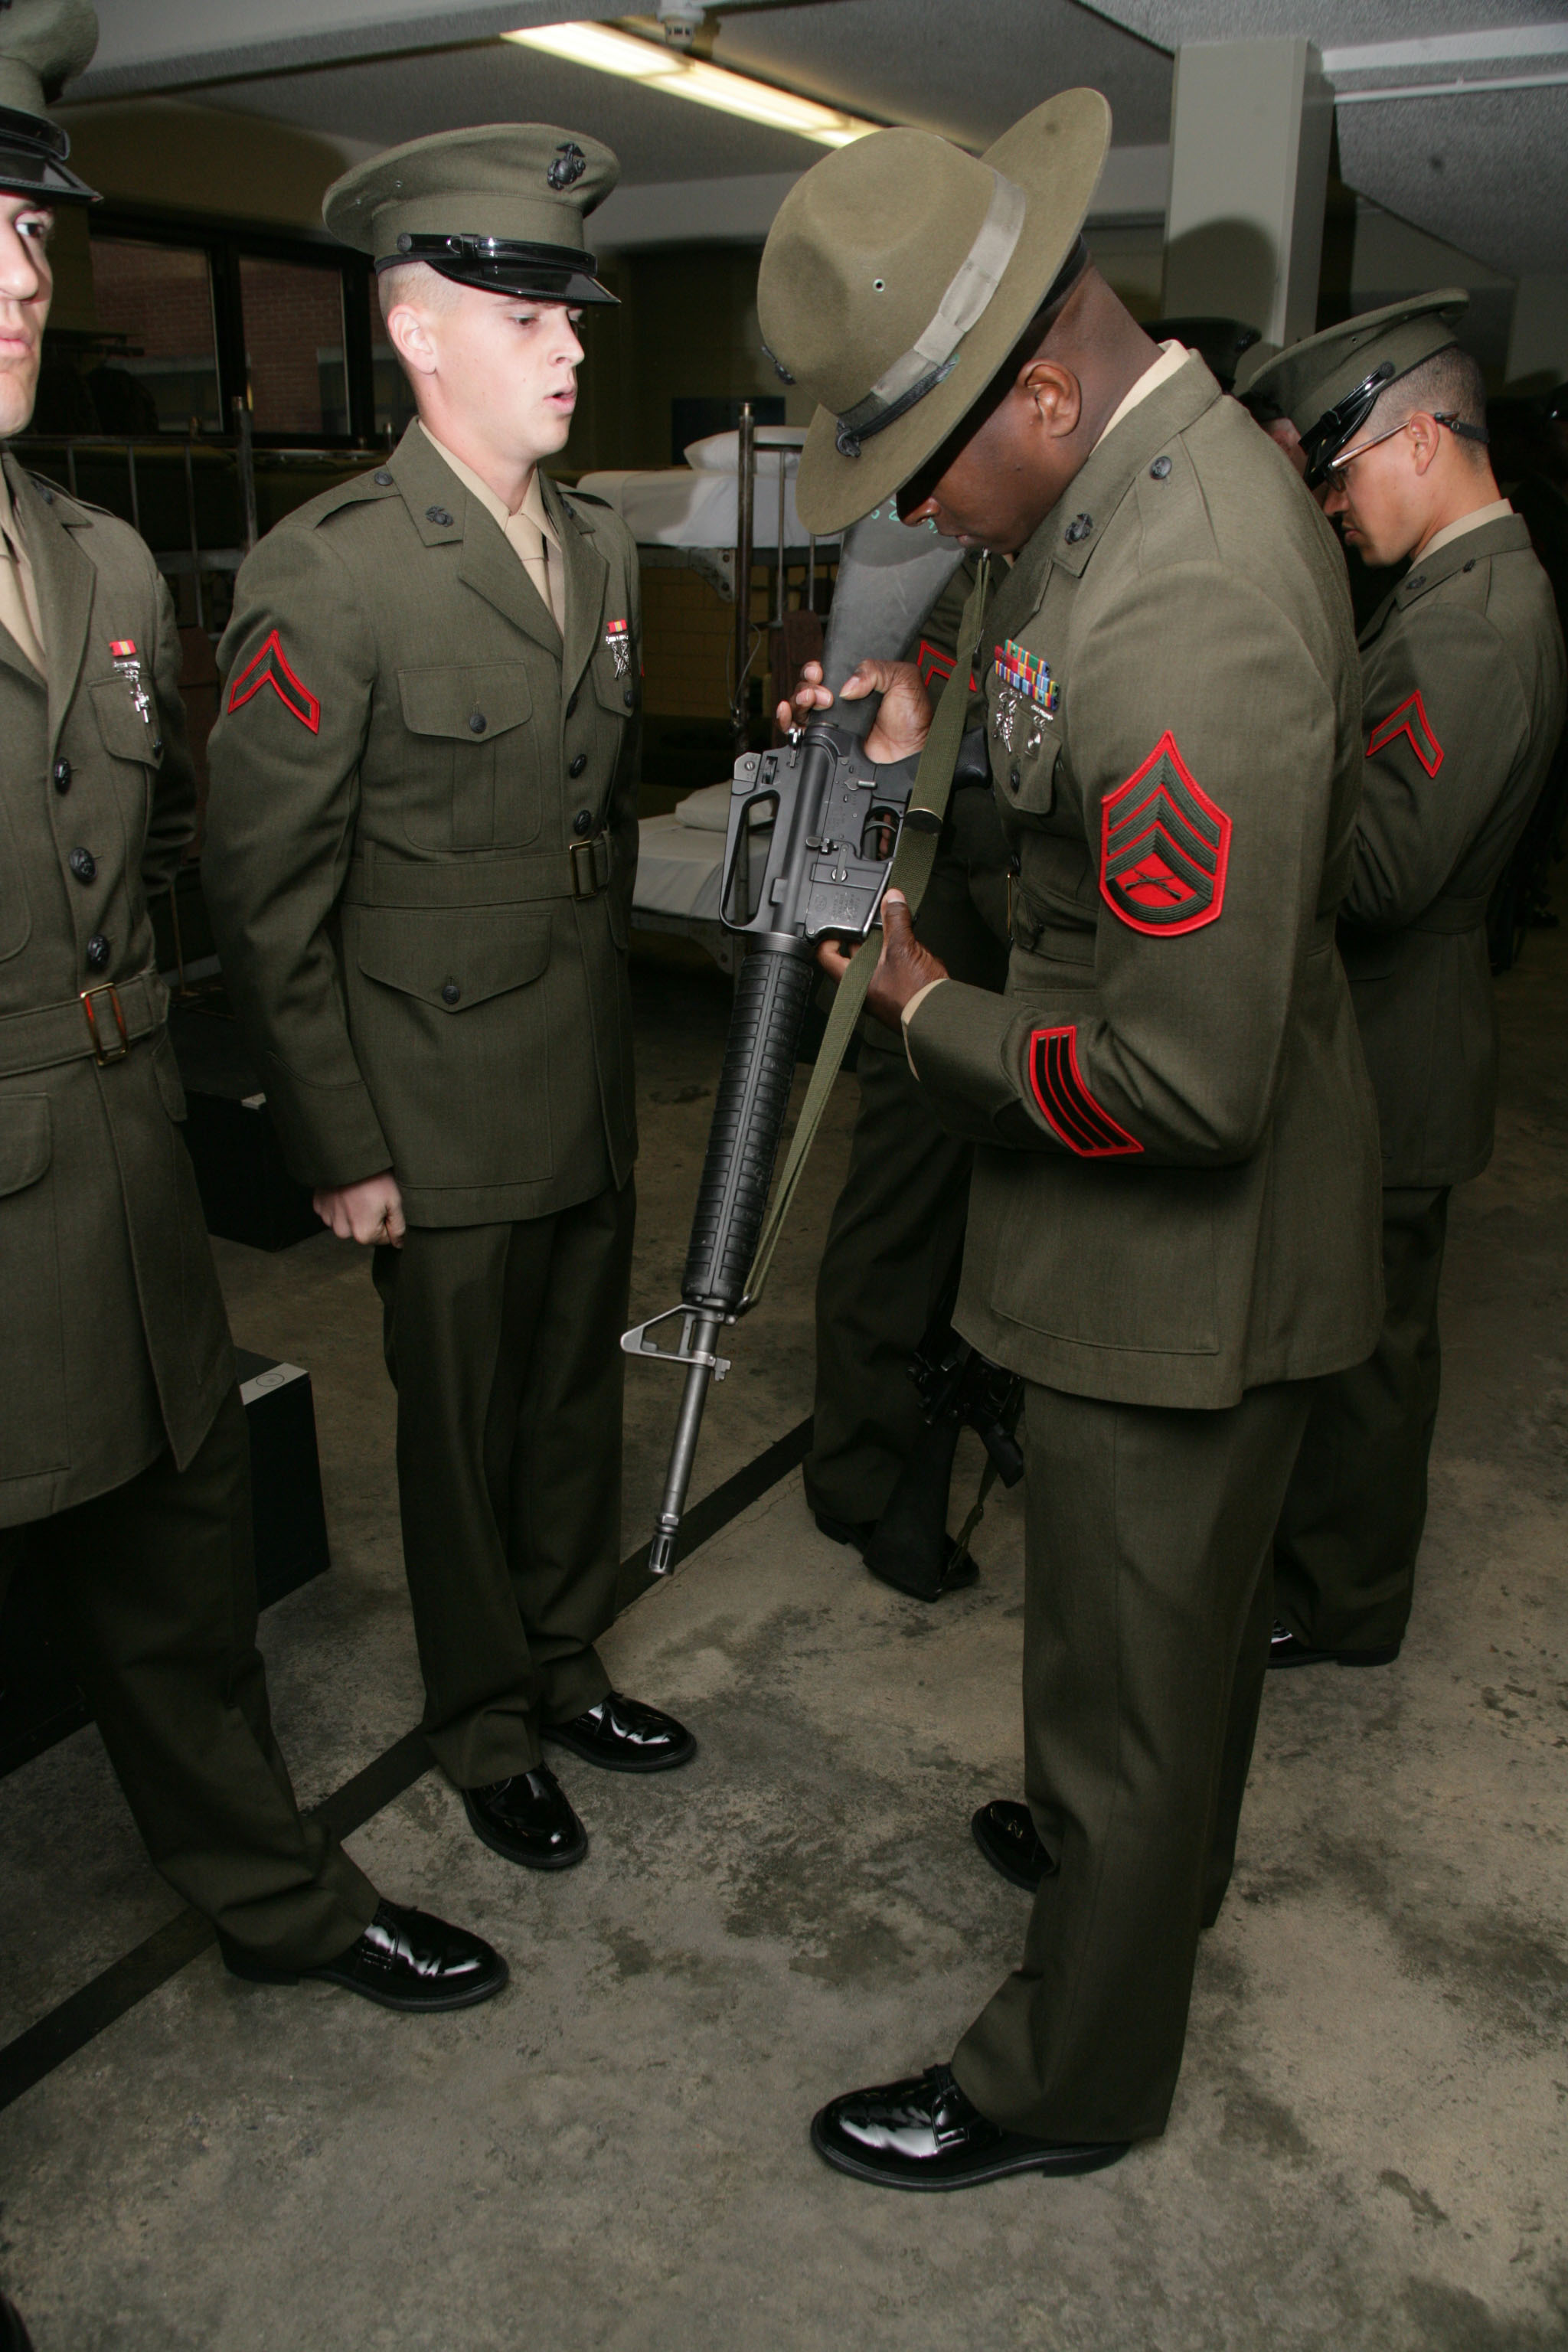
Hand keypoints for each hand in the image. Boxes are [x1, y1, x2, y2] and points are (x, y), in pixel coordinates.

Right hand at [313, 1170, 405, 1246]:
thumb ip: (399, 1227)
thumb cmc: (374, 1177)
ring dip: (355, 1210)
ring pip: (348, 1221)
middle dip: (372, 1216)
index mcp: (363, 1234)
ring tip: (360, 1190)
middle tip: (373, 1195)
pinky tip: (346, 1188)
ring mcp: (328, 1219)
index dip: (389, 1220)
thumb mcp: (395, 1201)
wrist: (348, 1154)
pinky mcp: (319, 1205)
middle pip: (364, 1230)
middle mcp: (343, 1232)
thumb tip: (399, 1243)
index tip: (386, 1203)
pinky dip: (340, 1202)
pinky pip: (334, 1210)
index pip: (384, 1237)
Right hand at [775, 658, 934, 763]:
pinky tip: (788, 714)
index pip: (825, 673)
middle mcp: (840, 704)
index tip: (819, 672)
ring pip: (800, 708)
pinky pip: (797, 733)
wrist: (914, 751)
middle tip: (822, 694)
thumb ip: (875, 670)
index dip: (815, 670)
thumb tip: (847, 685)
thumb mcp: (902, 679)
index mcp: (855, 685)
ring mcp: (832, 725)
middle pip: (807, 689)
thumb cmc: (913, 718)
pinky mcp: (827, 745)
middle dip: (807, 686)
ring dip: (797, 700)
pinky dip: (787, 722)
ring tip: (809, 702)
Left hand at [817, 890, 947, 1030]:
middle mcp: (862, 987)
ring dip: (891, 942)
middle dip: (870, 931)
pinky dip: (904, 954)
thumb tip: (892, 899)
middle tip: (879, 917)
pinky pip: (896, 965)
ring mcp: (881, 989)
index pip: (826, 954)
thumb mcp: (903, 949)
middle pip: (856, 950)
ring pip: (879, 956)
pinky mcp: (899, 989)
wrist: (941, 1016)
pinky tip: (916, 949)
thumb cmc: (915, 995)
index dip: (829, 934)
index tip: (839, 921)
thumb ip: (896, 921)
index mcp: (853, 979)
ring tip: (903, 933)